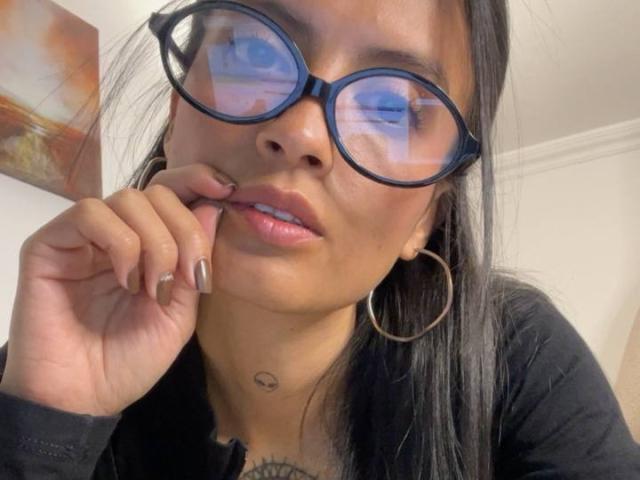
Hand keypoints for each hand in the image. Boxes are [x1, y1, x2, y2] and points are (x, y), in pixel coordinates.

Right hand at [0, 163, 233, 415]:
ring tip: (154, 287)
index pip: (171, 194)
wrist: (85, 397)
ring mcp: (82, 237)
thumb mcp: (181, 313)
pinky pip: (90, 213)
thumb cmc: (132, 360)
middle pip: (157, 193)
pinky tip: (127, 279)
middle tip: (189, 277)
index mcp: (148, 246)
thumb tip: (214, 206)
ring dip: (155, 241)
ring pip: (128, 199)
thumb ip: (196, 261)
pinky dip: (121, 242)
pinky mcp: (50, 244)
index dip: (197, 182)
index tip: (227, 190)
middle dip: (184, 230)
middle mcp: (116, 234)